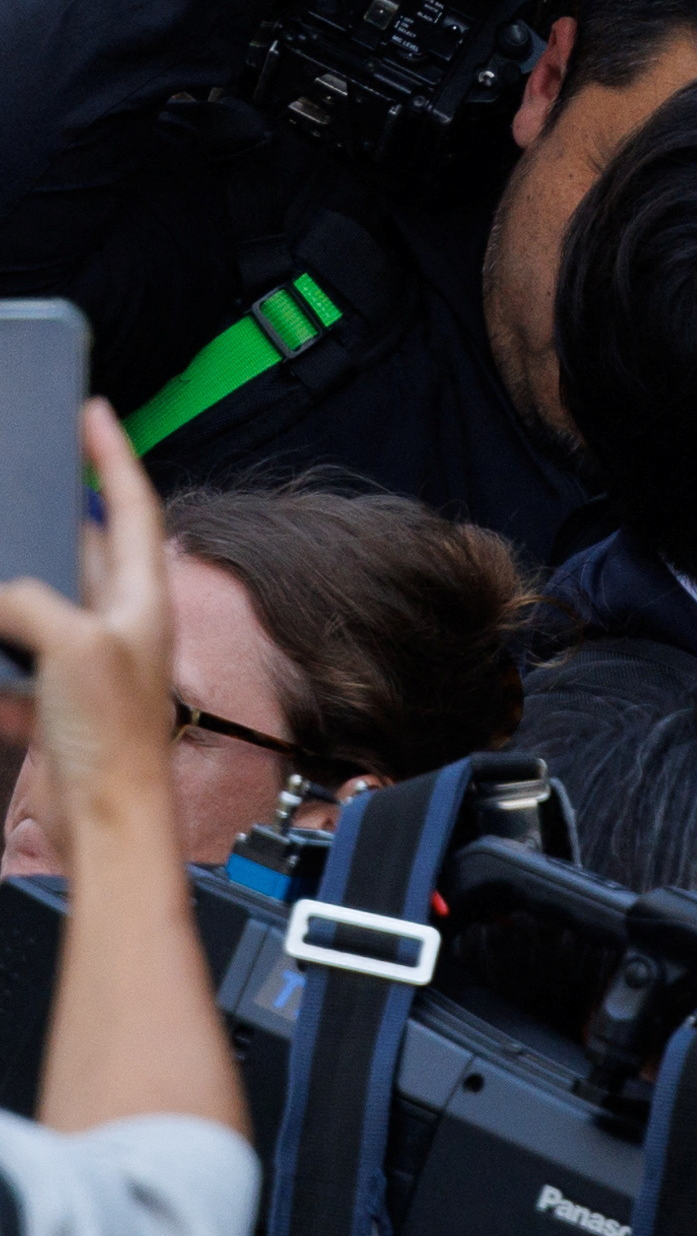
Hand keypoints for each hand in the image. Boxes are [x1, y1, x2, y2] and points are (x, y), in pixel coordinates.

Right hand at [0, 402, 176, 853]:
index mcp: (144, 599)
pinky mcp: (59, 700)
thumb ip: (32, 604)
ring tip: (4, 545)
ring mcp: (91, 662)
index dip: (113, 455)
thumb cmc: (115, 741)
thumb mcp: (73, 648)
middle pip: (89, 549)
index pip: (133, 506)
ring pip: (47, 601)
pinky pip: (18, 658)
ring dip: (18, 582)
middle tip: (31, 474)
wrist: (109, 823)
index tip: (94, 412)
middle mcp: (124, 623)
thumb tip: (5, 598)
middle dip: (59, 513)